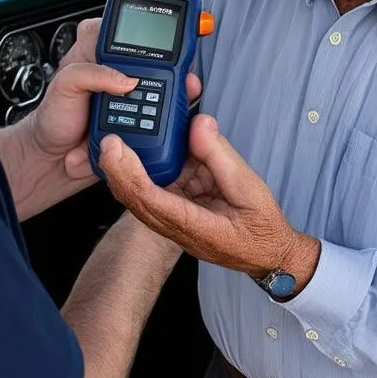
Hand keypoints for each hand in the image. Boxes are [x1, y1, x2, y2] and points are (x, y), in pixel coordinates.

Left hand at [40, 18, 201, 179]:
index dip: (146, 36)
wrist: (57, 157)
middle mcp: (116, 69)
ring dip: (176, 89)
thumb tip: (126, 79)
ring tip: (183, 89)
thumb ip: (90, 75)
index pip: (125, 32)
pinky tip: (174, 112)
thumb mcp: (64, 86)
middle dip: (172, 64)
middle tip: (180, 72)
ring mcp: (130, 93)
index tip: (163, 43)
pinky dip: (169, 113)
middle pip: (153, 57)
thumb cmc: (54, 118)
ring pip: (163, 84)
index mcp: (95, 51)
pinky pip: (160, 111)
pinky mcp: (139, 116)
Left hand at [96, 115, 318, 284]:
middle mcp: (174, 225)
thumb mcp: (249, 188)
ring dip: (134, 164)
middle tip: (109, 136)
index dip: (127, 171)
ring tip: (128, 133)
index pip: (147, 198)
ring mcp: (173, 218)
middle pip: (134, 195)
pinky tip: (156, 144)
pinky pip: (159, 184)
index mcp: (191, 225)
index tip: (115, 147)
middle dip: (117, 166)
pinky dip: (155, 163)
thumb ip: (220, 155)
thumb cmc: (261, 228)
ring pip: (142, 189)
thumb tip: (198, 123)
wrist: (267, 254)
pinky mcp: (177, 208)